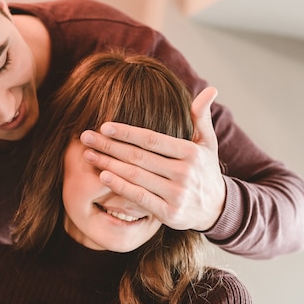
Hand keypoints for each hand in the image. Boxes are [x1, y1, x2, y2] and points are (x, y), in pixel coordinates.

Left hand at [79, 87, 225, 230]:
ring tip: (88, 154)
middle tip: (86, 136)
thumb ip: (201, 117)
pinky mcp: (169, 213)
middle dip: (109, 145)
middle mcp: (184, 173)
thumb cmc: (205, 170)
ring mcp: (177, 194)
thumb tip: (210, 90)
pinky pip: (139, 197)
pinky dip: (119, 186)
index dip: (126, 132)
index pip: (152, 139)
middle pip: (139, 157)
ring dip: (108, 163)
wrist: (217, 208)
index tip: (104, 125)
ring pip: (135, 176)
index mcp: (191, 152)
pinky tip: (102, 175)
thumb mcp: (208, 143)